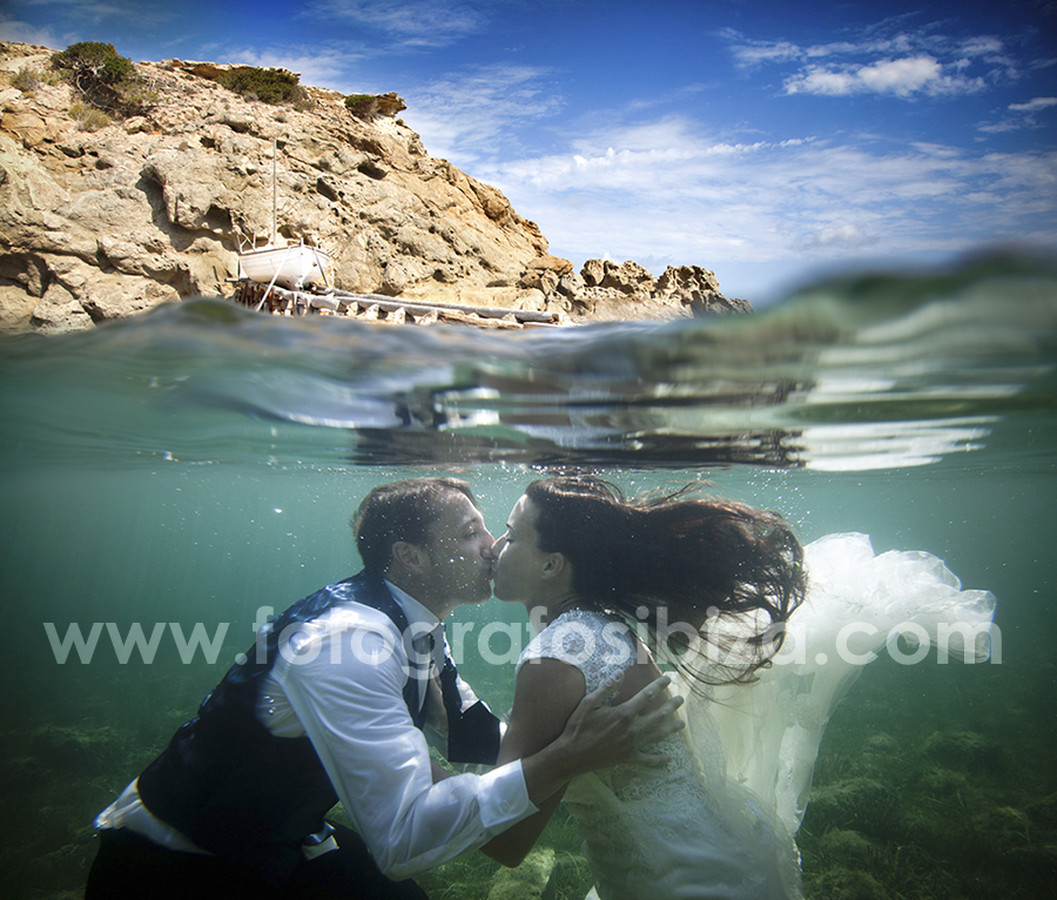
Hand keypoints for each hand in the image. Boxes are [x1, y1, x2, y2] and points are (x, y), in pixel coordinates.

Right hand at [559, 674, 684, 770]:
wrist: (571, 755)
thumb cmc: (578, 727)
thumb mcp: (588, 703)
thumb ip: (606, 688)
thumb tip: (620, 673)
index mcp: (623, 713)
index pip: (646, 696)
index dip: (658, 686)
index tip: (668, 678)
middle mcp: (632, 729)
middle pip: (658, 716)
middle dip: (671, 706)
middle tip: (681, 699)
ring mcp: (632, 745)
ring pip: (657, 736)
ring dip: (671, 729)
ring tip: (682, 724)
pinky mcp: (628, 758)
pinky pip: (647, 760)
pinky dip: (659, 760)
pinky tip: (669, 759)